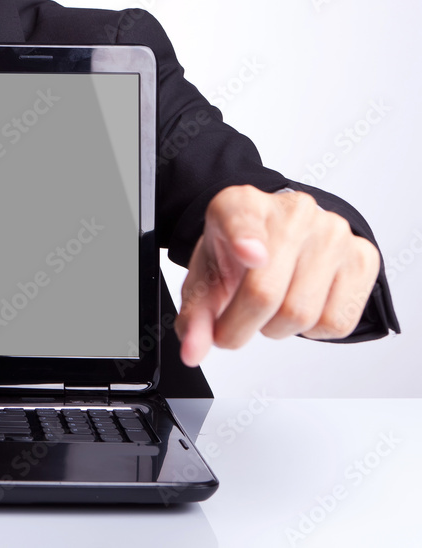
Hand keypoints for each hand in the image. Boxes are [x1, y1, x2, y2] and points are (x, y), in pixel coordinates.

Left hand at [174, 185, 380, 366]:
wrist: (277, 239)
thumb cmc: (238, 256)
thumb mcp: (207, 276)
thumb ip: (195, 315)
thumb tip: (193, 351)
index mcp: (241, 204)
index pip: (242, 219)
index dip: (244, 239)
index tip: (250, 254)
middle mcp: (292, 211)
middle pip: (265, 293)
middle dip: (240, 327)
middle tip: (231, 329)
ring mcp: (333, 232)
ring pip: (302, 314)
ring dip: (276, 329)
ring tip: (269, 308)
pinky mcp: (363, 257)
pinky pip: (337, 322)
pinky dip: (312, 331)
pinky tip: (301, 304)